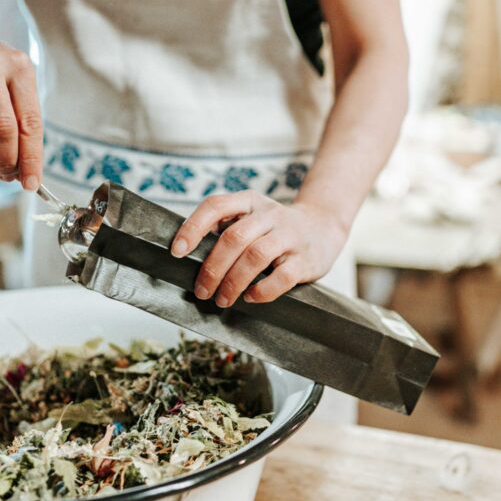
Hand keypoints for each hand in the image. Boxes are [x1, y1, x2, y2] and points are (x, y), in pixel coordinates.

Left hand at [171, 191, 347, 306]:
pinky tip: (251, 297)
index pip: (215, 206)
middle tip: (201, 290)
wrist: (323, 226)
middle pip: (234, 238)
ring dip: (233, 282)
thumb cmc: (274, 229)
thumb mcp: (250, 217)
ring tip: (222, 299)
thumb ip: (224, 230)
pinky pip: (282, 276)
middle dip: (212, 268)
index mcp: (249, 201)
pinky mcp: (305, 259)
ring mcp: (289, 235)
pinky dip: (263, 290)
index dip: (193, 228)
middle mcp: (268, 214)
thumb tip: (188, 259)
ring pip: (256, 256)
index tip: (177, 251)